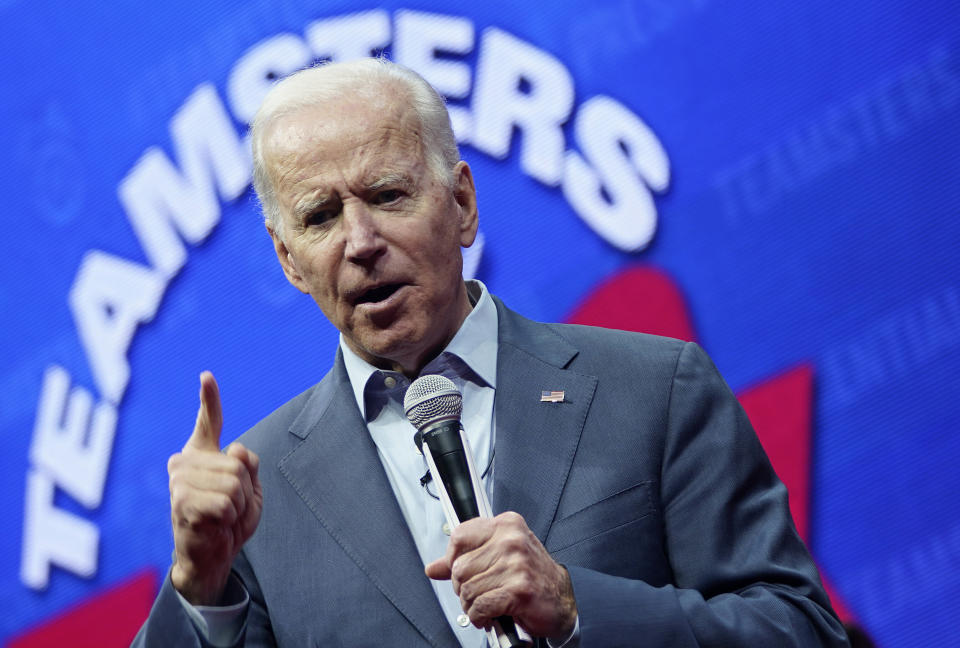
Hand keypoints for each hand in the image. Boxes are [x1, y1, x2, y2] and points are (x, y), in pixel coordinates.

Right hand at [168, 371, 262, 604]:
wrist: (211, 556)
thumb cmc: (228, 521)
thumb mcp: (249, 489)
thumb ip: (248, 465)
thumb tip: (236, 450)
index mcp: (202, 455)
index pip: (209, 422)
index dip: (209, 399)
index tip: (207, 376)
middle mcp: (185, 462)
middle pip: (239, 463)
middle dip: (245, 490)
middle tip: (229, 509)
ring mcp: (180, 480)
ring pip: (234, 482)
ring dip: (238, 506)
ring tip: (222, 517)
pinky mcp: (181, 501)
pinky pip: (227, 502)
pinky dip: (230, 518)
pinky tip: (215, 524)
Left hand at [424, 512, 576, 639]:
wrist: (563, 599)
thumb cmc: (531, 576)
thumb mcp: (499, 557)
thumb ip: (466, 559)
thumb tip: (433, 568)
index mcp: (506, 525)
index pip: (459, 536)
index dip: (453, 559)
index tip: (461, 571)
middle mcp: (511, 540)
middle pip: (459, 567)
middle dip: (463, 588)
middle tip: (478, 593)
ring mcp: (516, 563)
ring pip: (467, 589)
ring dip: (471, 606)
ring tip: (485, 605)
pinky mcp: (519, 589)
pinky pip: (480, 606)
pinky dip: (480, 617)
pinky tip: (490, 615)